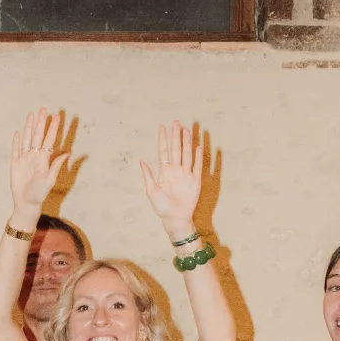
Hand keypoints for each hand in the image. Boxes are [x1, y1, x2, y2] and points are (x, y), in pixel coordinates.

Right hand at [8, 109, 66, 216]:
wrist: (26, 202)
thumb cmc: (40, 193)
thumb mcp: (49, 179)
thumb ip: (56, 166)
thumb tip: (67, 153)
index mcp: (44, 159)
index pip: (49, 140)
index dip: (53, 128)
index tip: (57, 116)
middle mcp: (34, 156)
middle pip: (37, 135)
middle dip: (40, 122)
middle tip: (43, 109)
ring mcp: (24, 159)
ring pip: (27, 139)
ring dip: (29, 127)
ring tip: (31, 115)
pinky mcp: (15, 164)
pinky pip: (15, 150)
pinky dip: (16, 141)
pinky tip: (18, 132)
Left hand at [140, 120, 203, 238]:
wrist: (175, 218)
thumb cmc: (161, 207)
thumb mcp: (151, 191)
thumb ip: (147, 175)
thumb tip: (141, 161)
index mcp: (164, 172)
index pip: (163, 151)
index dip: (163, 139)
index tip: (162, 127)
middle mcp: (176, 170)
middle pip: (176, 149)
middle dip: (175, 136)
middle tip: (175, 122)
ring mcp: (186, 174)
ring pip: (186, 154)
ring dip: (186, 142)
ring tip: (186, 129)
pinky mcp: (195, 181)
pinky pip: (197, 166)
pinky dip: (198, 157)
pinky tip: (197, 146)